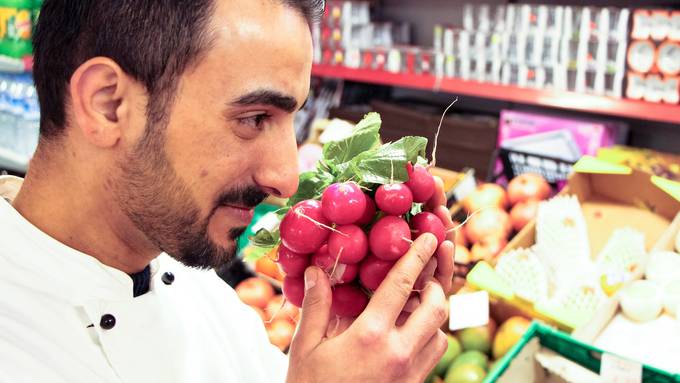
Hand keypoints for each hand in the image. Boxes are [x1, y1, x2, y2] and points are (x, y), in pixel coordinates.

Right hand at [286, 234, 449, 382]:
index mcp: (371, 336)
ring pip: (441, 333)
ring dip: (434, 314)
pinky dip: (429, 338)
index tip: (431, 238)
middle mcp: (399, 353)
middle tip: (427, 272)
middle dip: (436, 284)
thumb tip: (316, 271)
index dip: (418, 257)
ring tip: (417, 303)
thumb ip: (316, 307)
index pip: (402, 285)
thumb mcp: (304, 348)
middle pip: (436, 307)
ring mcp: (410, 374)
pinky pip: (433, 356)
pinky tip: (410, 333)